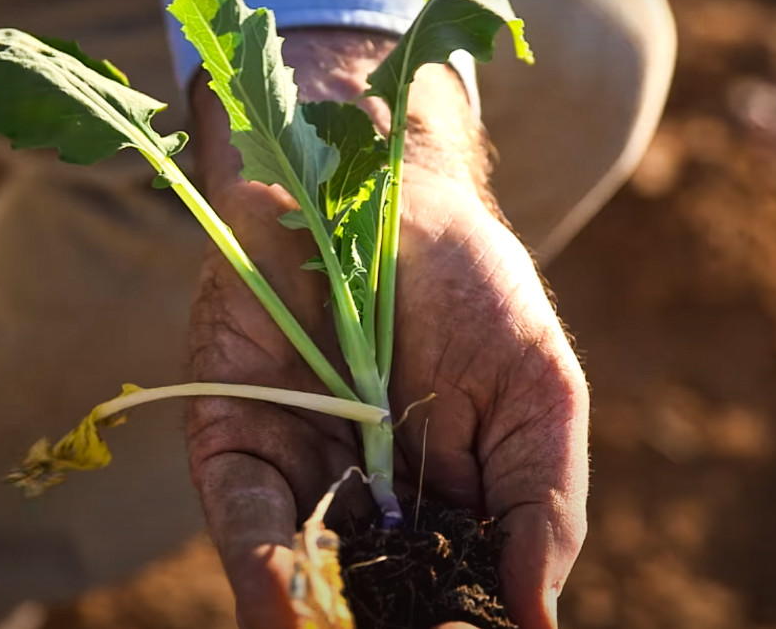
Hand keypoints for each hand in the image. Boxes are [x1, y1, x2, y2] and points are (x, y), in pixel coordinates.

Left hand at [184, 30, 587, 628]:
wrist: (387, 190)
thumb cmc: (474, 288)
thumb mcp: (537, 392)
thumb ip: (542, 504)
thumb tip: (537, 618)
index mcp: (440, 502)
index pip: (446, 591)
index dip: (450, 619)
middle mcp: (362, 500)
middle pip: (368, 594)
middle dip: (377, 620)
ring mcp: (297, 471)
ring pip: (302, 572)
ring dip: (314, 616)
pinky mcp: (234, 435)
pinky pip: (245, 512)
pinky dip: (262, 564)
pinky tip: (284, 606)